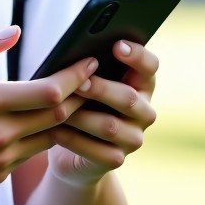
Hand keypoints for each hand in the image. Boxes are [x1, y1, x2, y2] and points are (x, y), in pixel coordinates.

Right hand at [0, 27, 97, 193]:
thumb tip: (14, 31)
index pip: (50, 91)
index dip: (75, 76)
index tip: (89, 60)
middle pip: (59, 114)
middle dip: (82, 96)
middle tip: (95, 78)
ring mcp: (0, 158)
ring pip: (50, 137)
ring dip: (67, 119)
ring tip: (80, 99)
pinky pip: (30, 154)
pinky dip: (42, 136)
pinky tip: (46, 122)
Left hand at [47, 40, 159, 187]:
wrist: (72, 148)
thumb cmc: (78, 101)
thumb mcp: (84, 80)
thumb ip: (86, 66)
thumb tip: (73, 51)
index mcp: (140, 83)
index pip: (150, 66)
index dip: (137, 55)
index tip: (116, 45)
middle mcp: (143, 111)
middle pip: (129, 98)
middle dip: (101, 89)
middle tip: (79, 82)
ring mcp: (133, 138)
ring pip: (110, 126)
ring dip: (81, 115)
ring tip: (58, 106)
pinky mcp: (117, 159)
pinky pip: (97, 150)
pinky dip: (72, 138)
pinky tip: (54, 130)